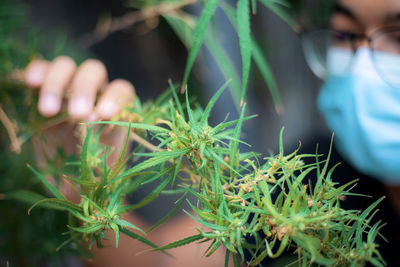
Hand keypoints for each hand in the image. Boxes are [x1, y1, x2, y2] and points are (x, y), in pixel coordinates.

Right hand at [25, 56, 134, 199]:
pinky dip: (37, 72)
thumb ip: (107, 152)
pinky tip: (32, 83)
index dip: (114, 98)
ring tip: (48, 111)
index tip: (104, 115)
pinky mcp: (44, 92)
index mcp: (116, 109)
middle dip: (85, 90)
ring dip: (57, 83)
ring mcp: (69, 90)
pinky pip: (41, 69)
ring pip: (67, 66)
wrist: (72, 182)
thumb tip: (99, 142)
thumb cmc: (96, 174)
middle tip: (77, 115)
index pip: (121, 89)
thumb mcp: (107, 167)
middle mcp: (95, 93)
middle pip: (93, 71)